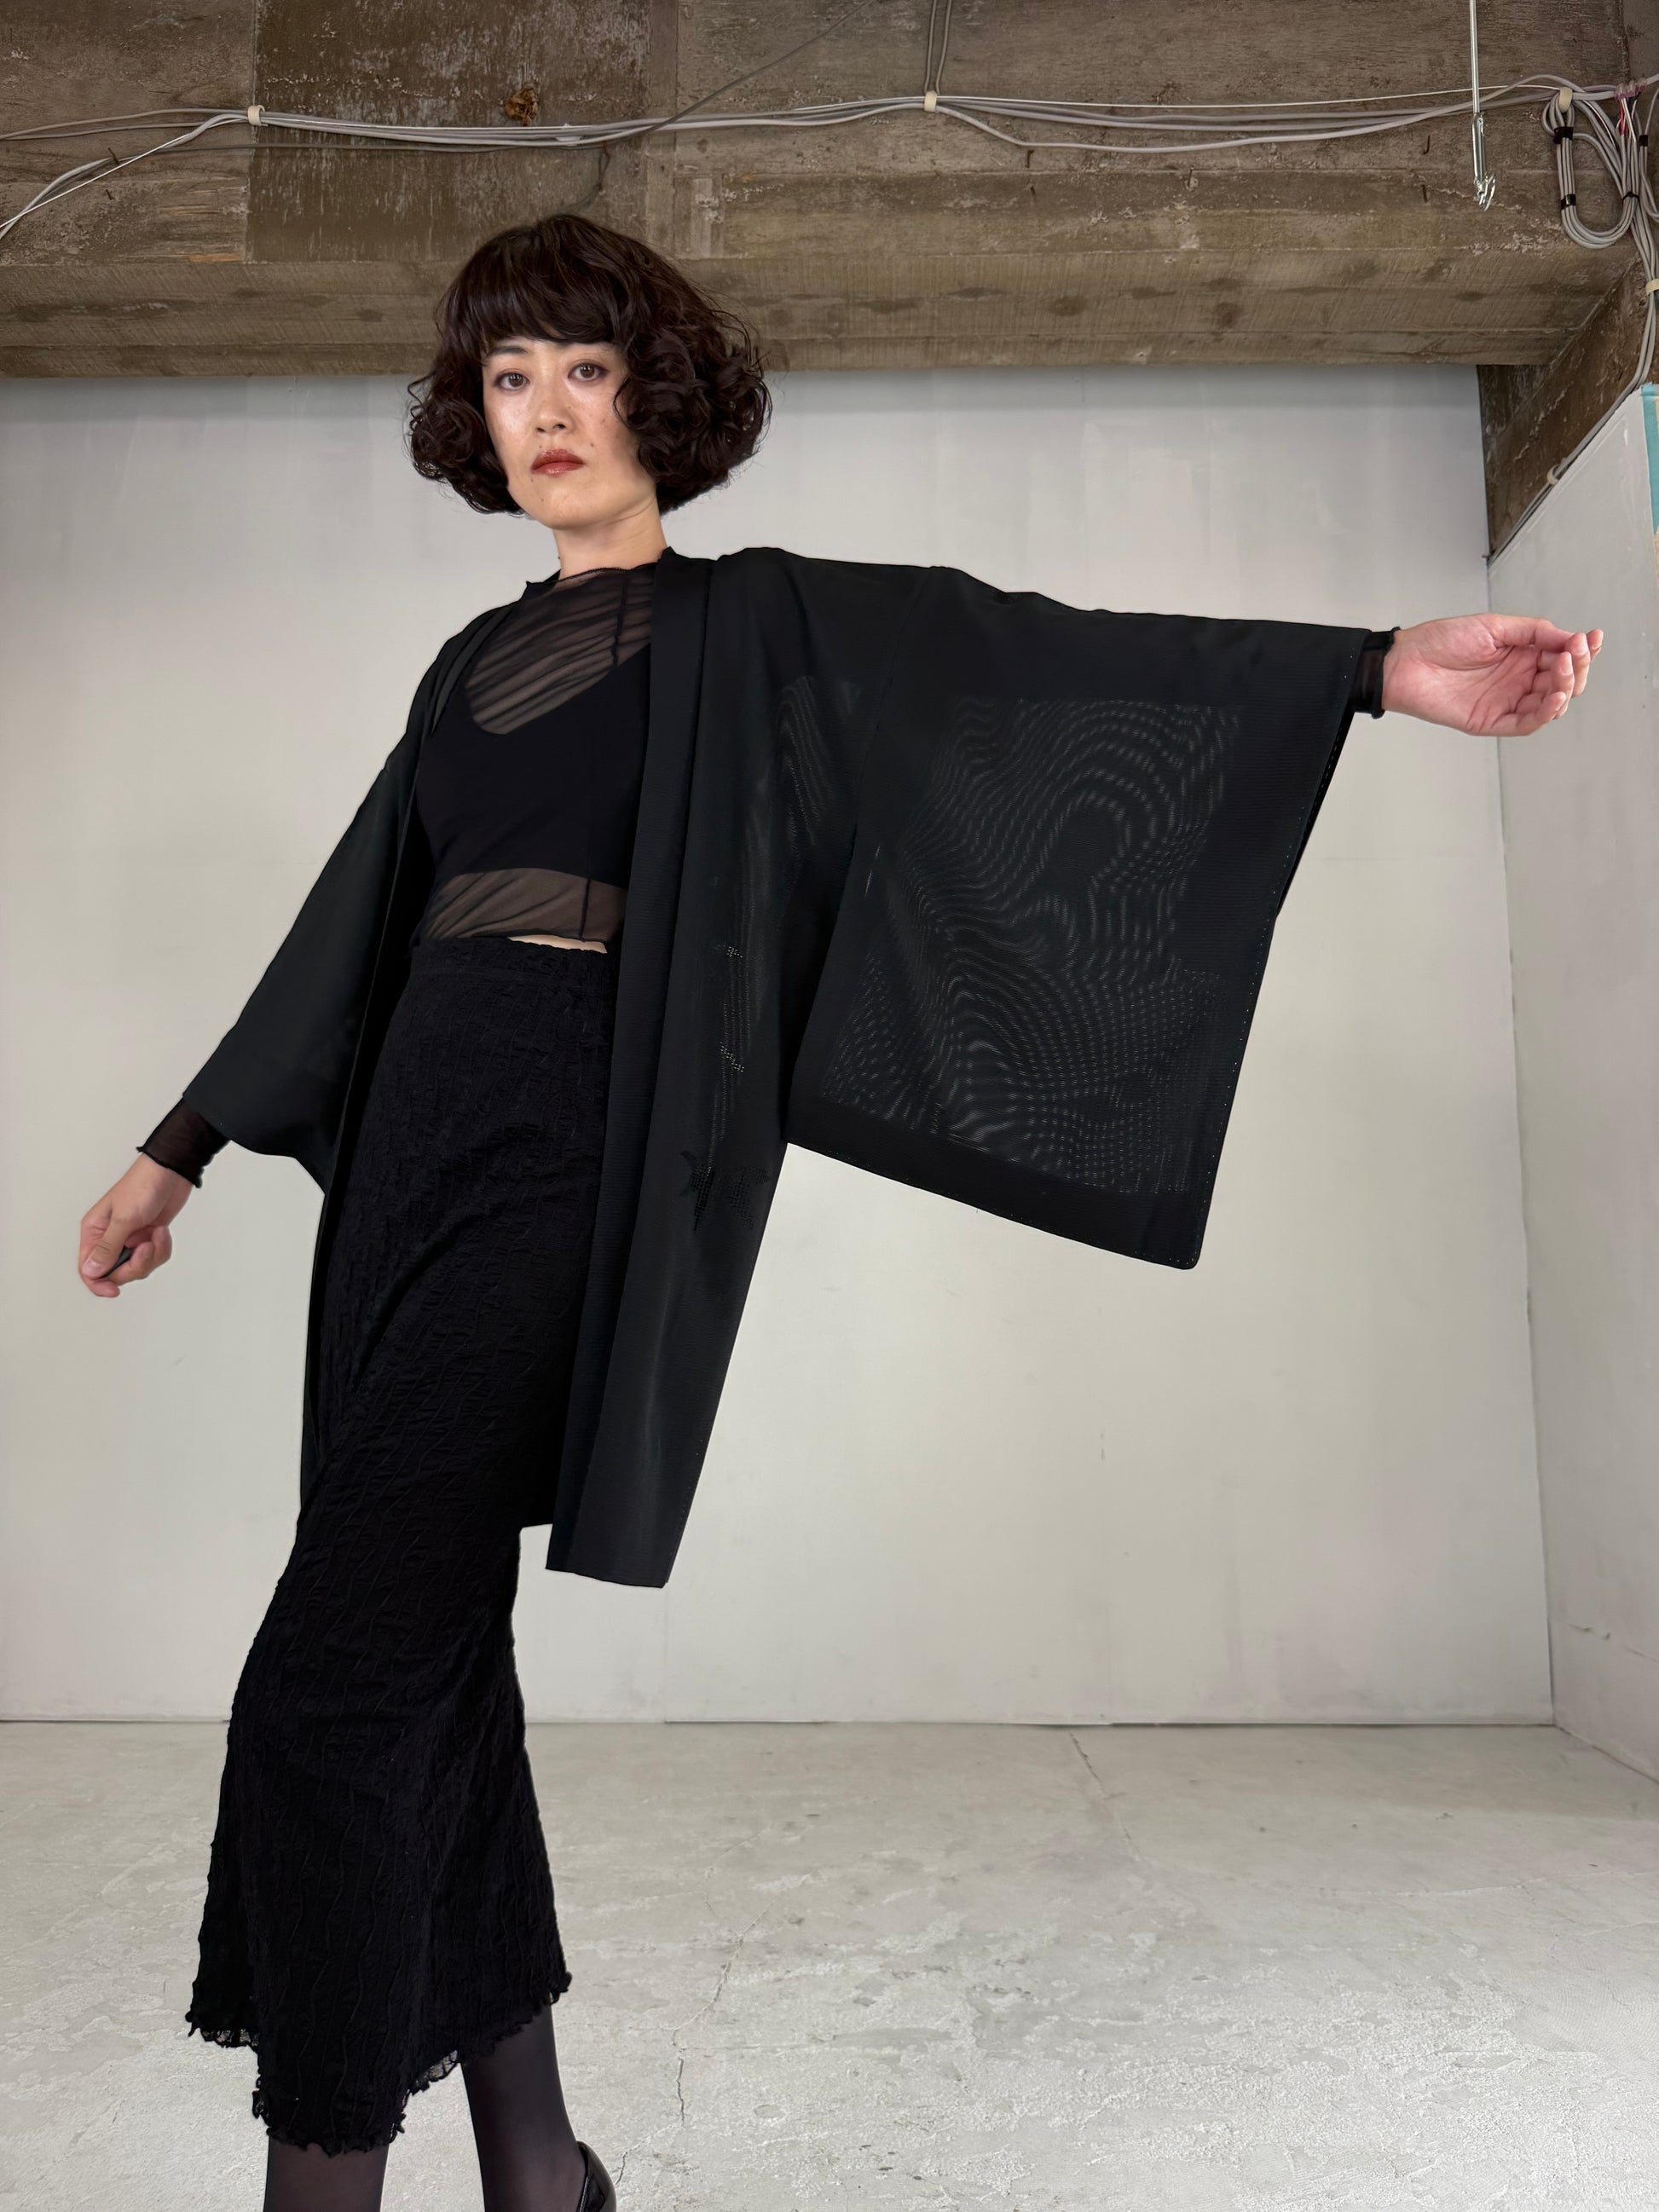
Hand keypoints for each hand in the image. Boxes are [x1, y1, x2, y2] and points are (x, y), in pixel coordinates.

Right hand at [79, 1157, 193, 1297]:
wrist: (171, 1172)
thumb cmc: (143, 1186)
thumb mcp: (124, 1219)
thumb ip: (108, 1248)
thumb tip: (91, 1272)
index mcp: (95, 1231)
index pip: (88, 1269)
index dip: (99, 1284)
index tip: (114, 1290)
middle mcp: (110, 1238)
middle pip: (116, 1273)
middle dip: (135, 1265)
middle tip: (146, 1247)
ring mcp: (130, 1239)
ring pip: (138, 1267)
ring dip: (152, 1255)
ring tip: (156, 1234)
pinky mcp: (148, 1238)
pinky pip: (154, 1258)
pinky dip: (162, 1248)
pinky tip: (162, 1232)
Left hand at [1380, 614, 1601, 734]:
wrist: (1405, 661)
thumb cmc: (1441, 640)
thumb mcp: (1495, 626)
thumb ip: (1534, 632)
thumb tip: (1571, 637)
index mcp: (1521, 655)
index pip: (1562, 657)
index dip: (1581, 650)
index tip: (1591, 639)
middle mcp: (1518, 679)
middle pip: (1562, 682)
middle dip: (1575, 668)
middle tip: (1574, 653)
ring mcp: (1506, 701)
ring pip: (1550, 704)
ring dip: (1564, 688)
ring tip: (1563, 669)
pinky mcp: (1491, 721)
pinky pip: (1526, 723)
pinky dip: (1545, 713)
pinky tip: (1554, 697)